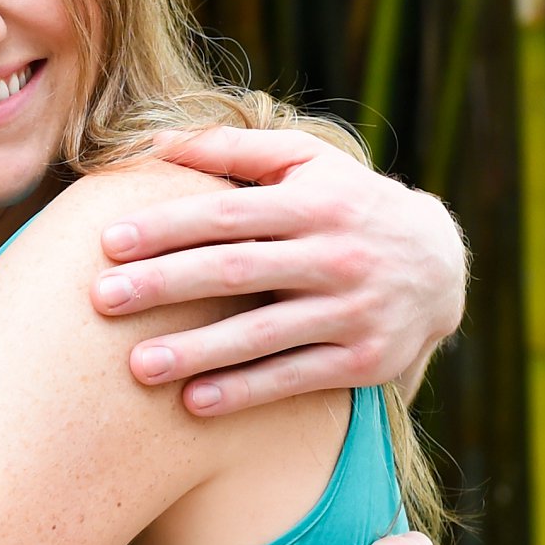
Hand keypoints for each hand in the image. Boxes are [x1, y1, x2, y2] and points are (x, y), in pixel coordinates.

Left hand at [91, 127, 467, 414]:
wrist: (441, 264)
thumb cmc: (347, 205)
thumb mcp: (306, 163)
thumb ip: (233, 150)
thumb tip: (153, 140)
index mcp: (314, 203)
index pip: (227, 215)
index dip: (166, 227)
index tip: (108, 242)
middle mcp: (336, 255)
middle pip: (236, 271)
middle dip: (165, 285)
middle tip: (102, 299)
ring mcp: (352, 311)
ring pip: (264, 334)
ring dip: (198, 351)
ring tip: (137, 366)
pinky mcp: (363, 360)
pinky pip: (294, 377)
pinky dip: (245, 391)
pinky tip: (193, 403)